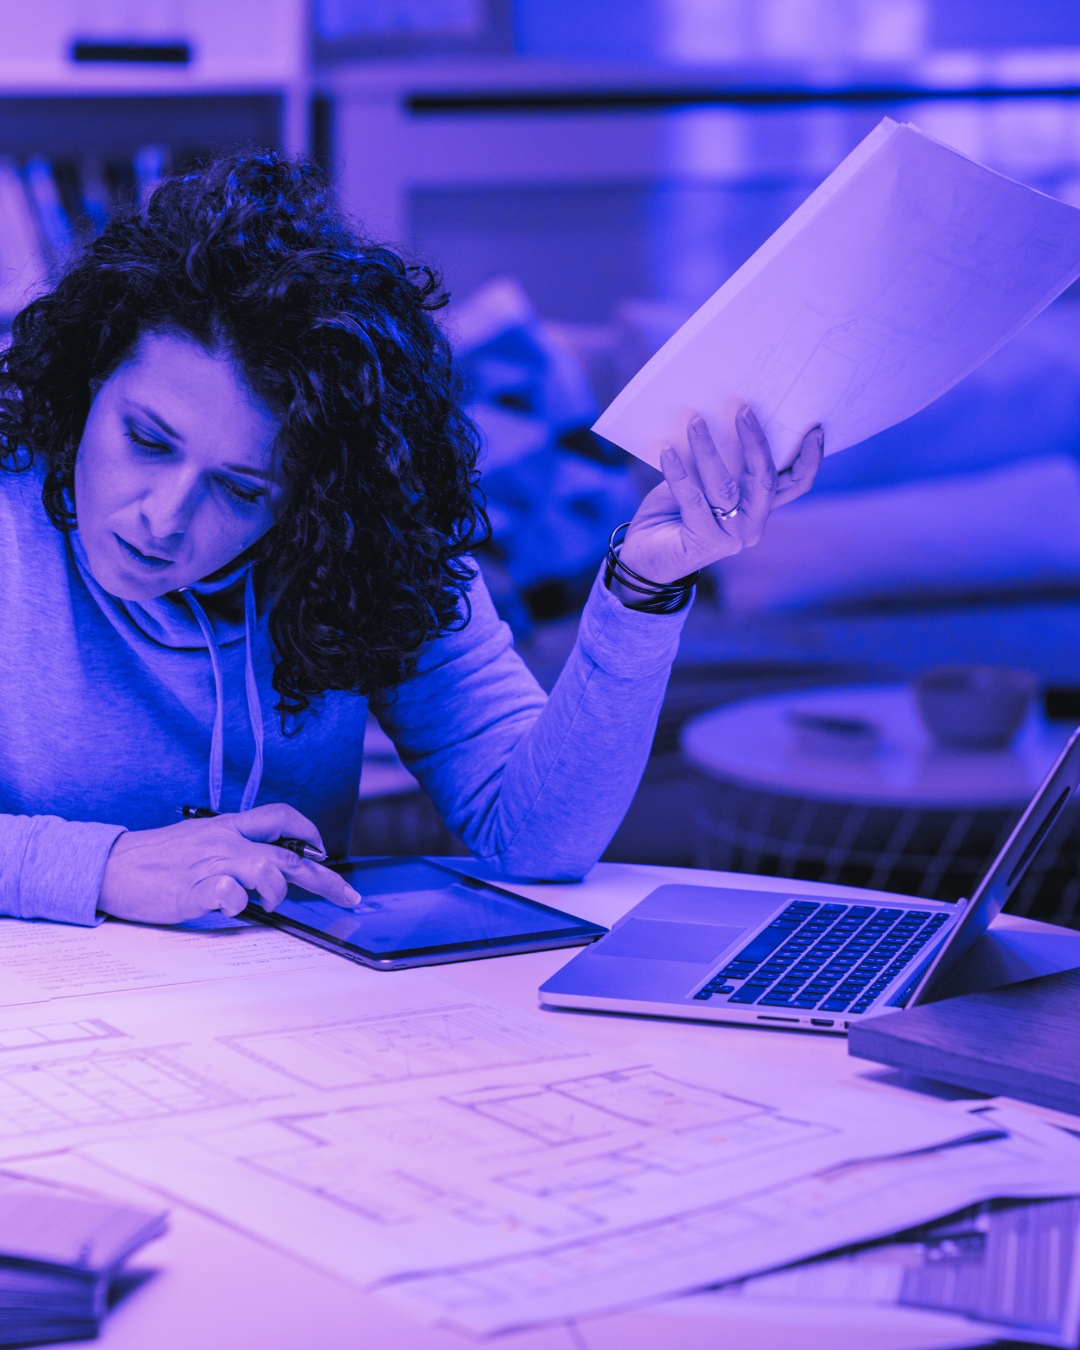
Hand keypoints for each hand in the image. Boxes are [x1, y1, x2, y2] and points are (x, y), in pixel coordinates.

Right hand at [98, 803, 360, 924]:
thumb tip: (270, 868)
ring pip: (267, 868)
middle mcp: (225, 840)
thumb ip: (234, 848)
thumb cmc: (156, 859)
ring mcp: (210, 864)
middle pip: (288, 854)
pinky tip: (231, 908)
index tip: (323, 853)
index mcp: (227, 826)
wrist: (110, 866)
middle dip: (325, 877)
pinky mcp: (192, 890)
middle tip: (348, 896)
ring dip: (279, 891)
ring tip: (270, 904)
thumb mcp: (200, 841)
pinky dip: (238, 904)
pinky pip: (229, 894)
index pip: (280, 816)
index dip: (309, 833)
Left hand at [616, 405, 823, 587]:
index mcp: (759, 508)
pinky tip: (666, 451)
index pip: (795, 485)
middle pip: (766, 480)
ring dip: (708, 450)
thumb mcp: (703, 482)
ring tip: (694, 422)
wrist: (644, 555)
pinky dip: (678, 473)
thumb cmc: (675, 512)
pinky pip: (692, 500)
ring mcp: (731, 538)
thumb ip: (721, 462)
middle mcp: (752, 525)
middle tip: (742, 410)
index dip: (810, 460)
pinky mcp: (704, 544)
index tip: (815, 429)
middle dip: (756, 442)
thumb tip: (720, 416)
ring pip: (725, 487)